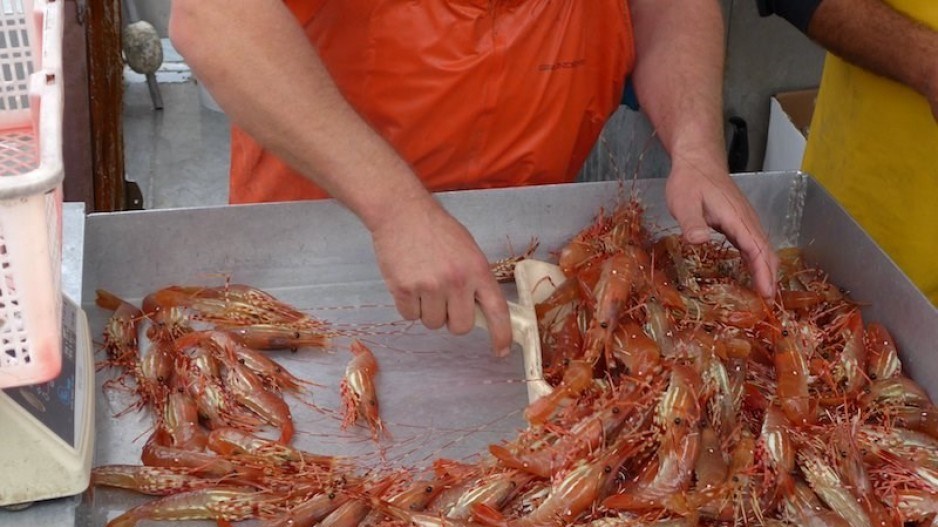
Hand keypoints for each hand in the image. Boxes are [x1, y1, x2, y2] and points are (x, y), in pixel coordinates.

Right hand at [369, 196, 512, 356]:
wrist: (402, 213)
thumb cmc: (437, 230)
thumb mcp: (468, 251)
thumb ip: (476, 280)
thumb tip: (481, 312)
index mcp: (478, 270)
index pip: (497, 310)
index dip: (501, 335)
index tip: (501, 351)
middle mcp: (457, 281)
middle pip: (460, 327)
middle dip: (453, 319)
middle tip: (445, 300)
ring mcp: (430, 286)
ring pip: (433, 323)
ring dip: (428, 311)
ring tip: (424, 283)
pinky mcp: (404, 289)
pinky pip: (410, 316)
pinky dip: (409, 305)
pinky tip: (409, 282)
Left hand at [665, 159, 778, 297]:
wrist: (697, 160)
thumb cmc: (690, 181)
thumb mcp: (684, 202)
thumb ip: (692, 222)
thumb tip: (699, 241)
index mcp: (736, 217)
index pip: (756, 248)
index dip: (763, 271)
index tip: (767, 292)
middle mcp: (746, 220)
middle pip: (765, 250)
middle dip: (770, 275)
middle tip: (768, 302)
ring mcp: (744, 220)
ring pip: (761, 247)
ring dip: (766, 269)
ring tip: (765, 292)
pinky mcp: (738, 221)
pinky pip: (752, 243)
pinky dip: (757, 259)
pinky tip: (754, 272)